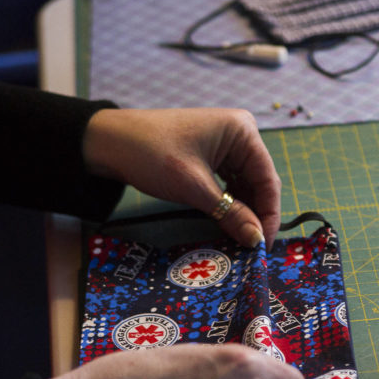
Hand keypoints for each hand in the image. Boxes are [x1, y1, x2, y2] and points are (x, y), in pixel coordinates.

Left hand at [82, 107, 281, 248]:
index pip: (267, 179)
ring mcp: (227, 144)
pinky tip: (228, 223)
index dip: (269, 215)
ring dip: (243, 212)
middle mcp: (241, 134)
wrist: (110, 142)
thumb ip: (230, 214)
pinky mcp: (213, 156)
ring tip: (241, 239)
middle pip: (259, 183)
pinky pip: (231, 184)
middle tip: (253, 248)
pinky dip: (230, 204)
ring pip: (246, 186)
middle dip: (256, 215)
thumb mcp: (193, 187)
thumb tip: (257, 241)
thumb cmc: (151, 154)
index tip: (263, 245)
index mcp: (242, 131)